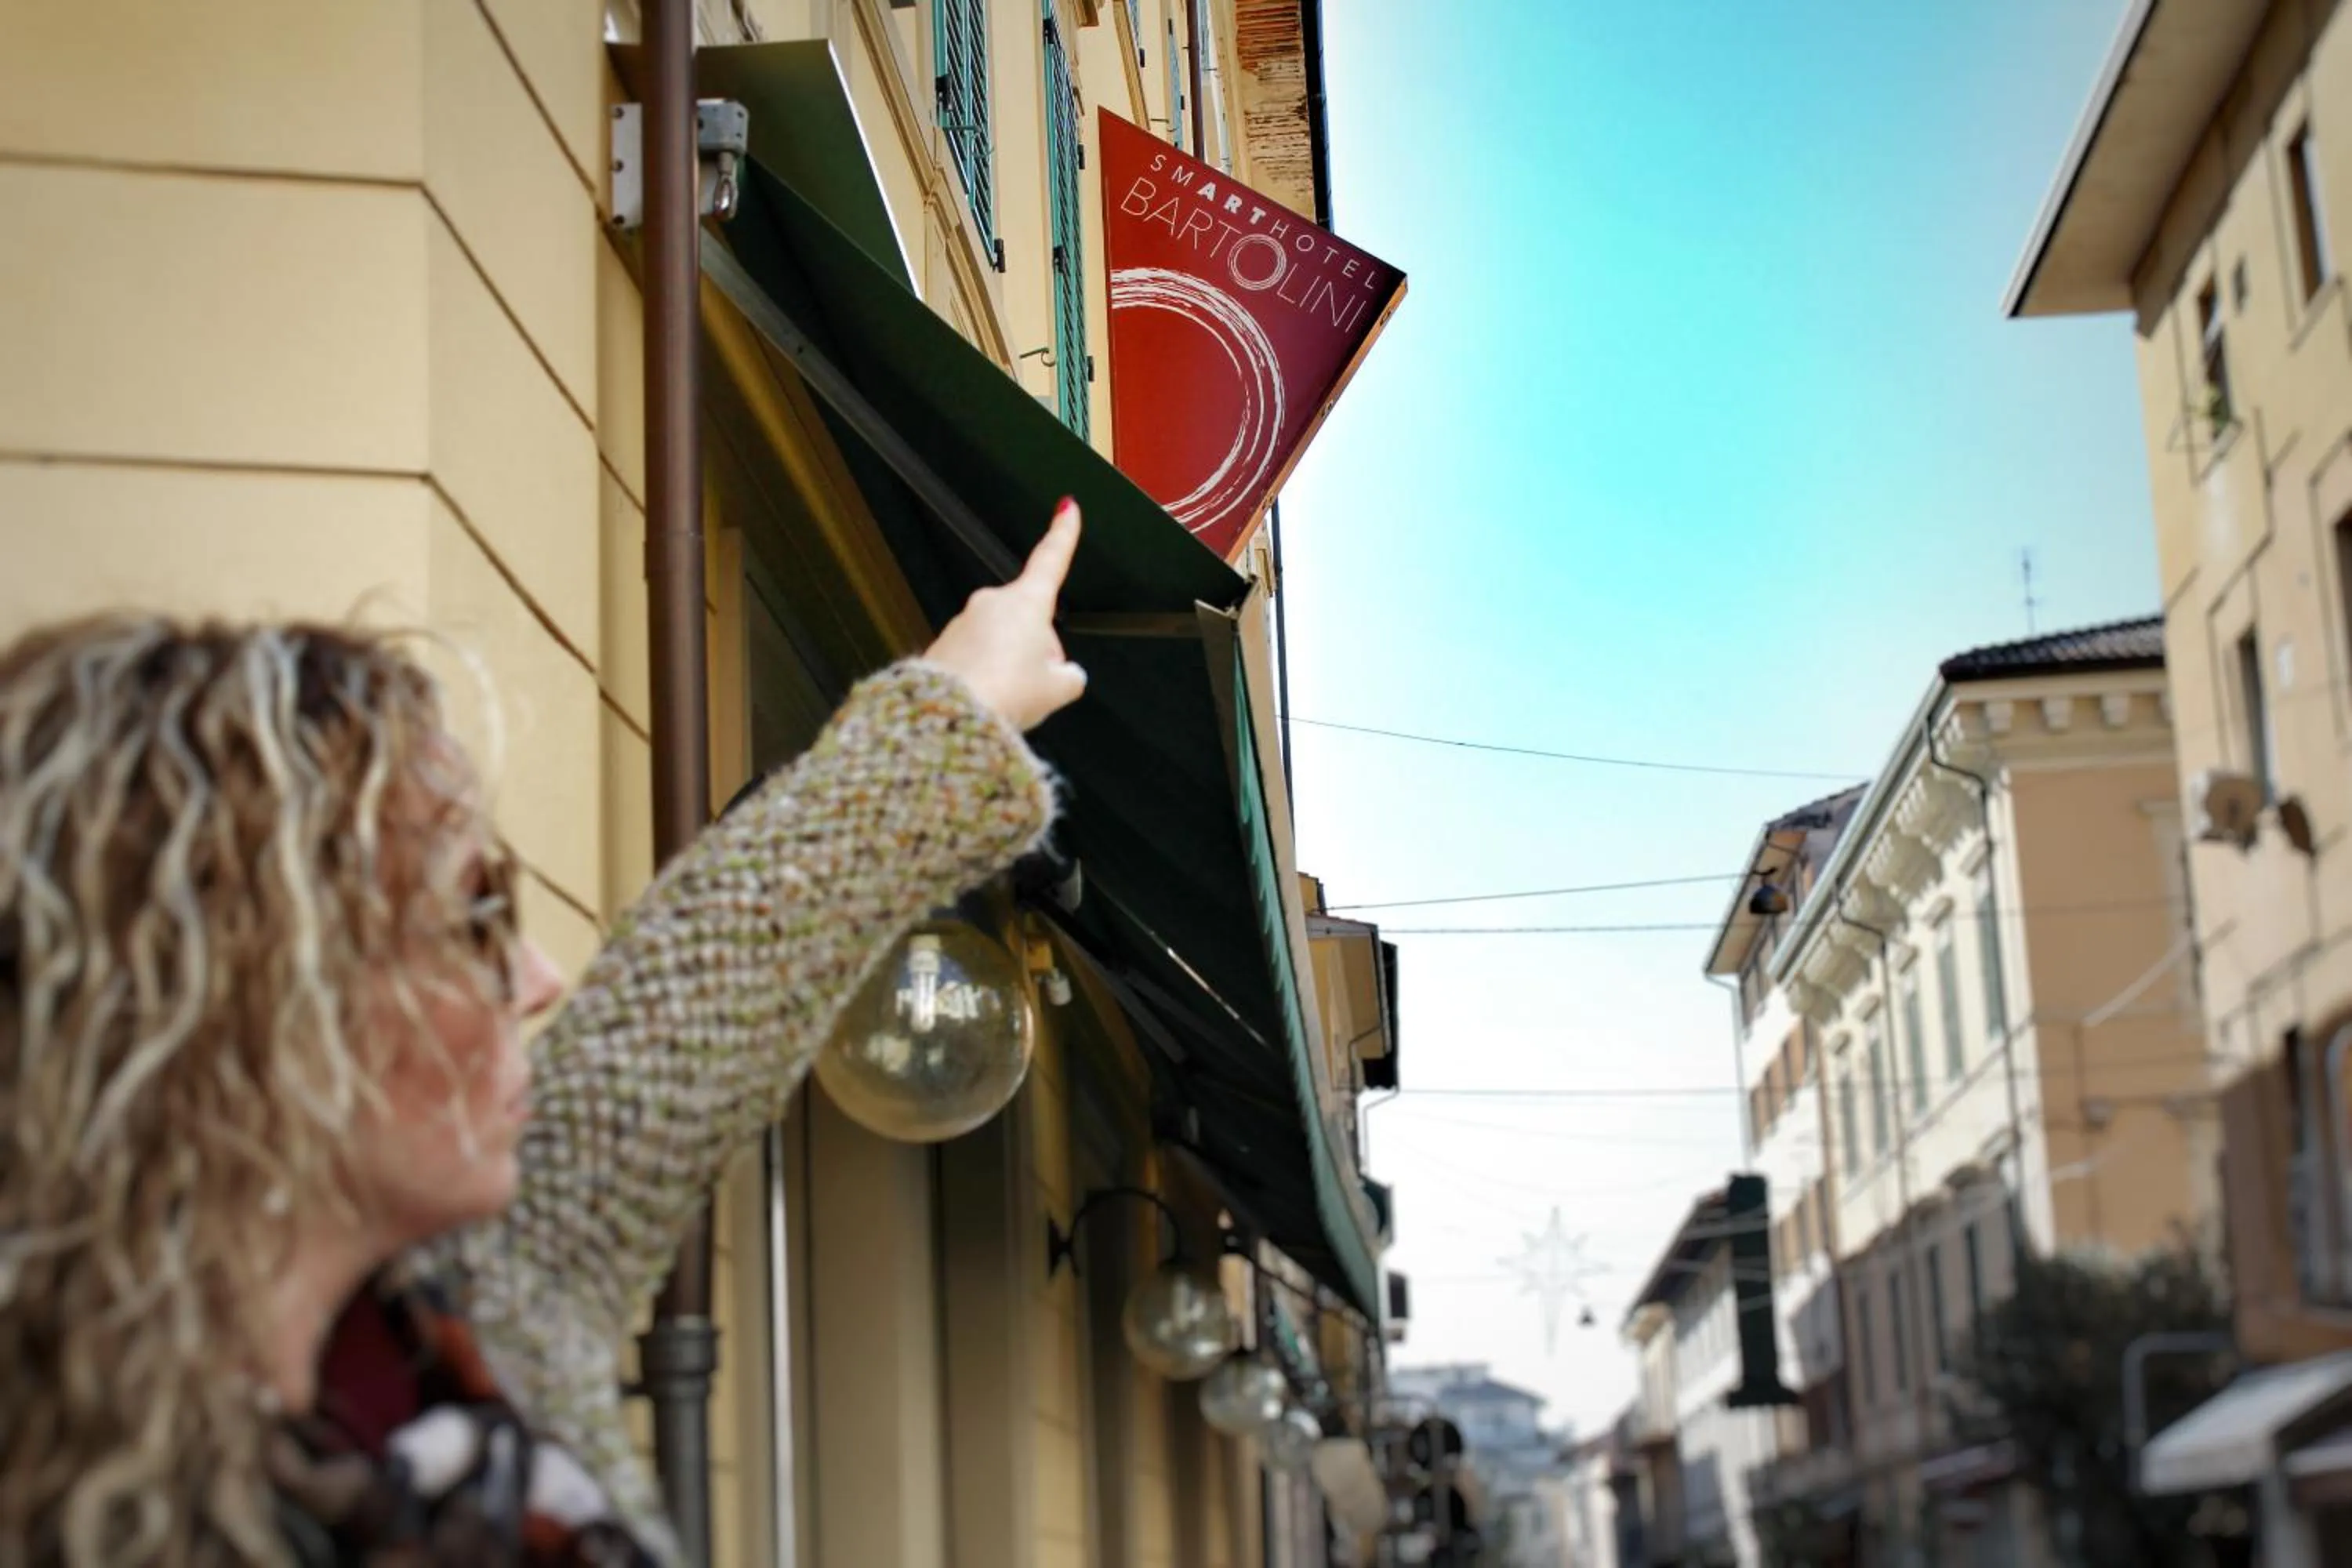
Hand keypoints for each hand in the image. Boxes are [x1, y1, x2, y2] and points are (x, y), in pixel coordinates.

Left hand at [924, 499, 1088, 730]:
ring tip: (1006, 699)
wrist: (949, 716)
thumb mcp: (1058, 689)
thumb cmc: (1003, 695)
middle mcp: (992, 603)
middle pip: (1029, 620)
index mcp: (1027, 602)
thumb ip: (1069, 675)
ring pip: (1001, 642)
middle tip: (1035, 686)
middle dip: (1036, 649)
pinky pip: (976, 658)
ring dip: (1009, 667)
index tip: (1067, 508)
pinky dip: (985, 677)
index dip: (1063, 533)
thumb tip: (1063, 674)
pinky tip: (986, 700)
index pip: (1051, 559)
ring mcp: (965, 623)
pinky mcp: (945, 645)